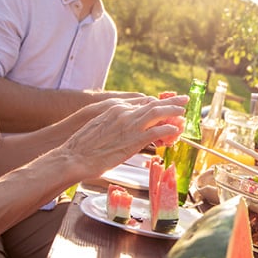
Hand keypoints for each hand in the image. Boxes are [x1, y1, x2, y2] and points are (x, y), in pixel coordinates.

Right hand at [63, 96, 186, 179]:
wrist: (74, 157)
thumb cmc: (82, 146)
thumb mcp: (98, 125)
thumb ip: (114, 122)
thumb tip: (123, 127)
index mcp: (115, 108)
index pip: (142, 102)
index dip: (156, 104)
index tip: (165, 105)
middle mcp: (124, 112)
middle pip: (153, 104)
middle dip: (170, 102)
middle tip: (183, 100)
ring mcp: (130, 125)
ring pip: (158, 114)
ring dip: (173, 112)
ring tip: (183, 112)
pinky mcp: (134, 140)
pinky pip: (157, 132)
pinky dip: (168, 130)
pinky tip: (175, 131)